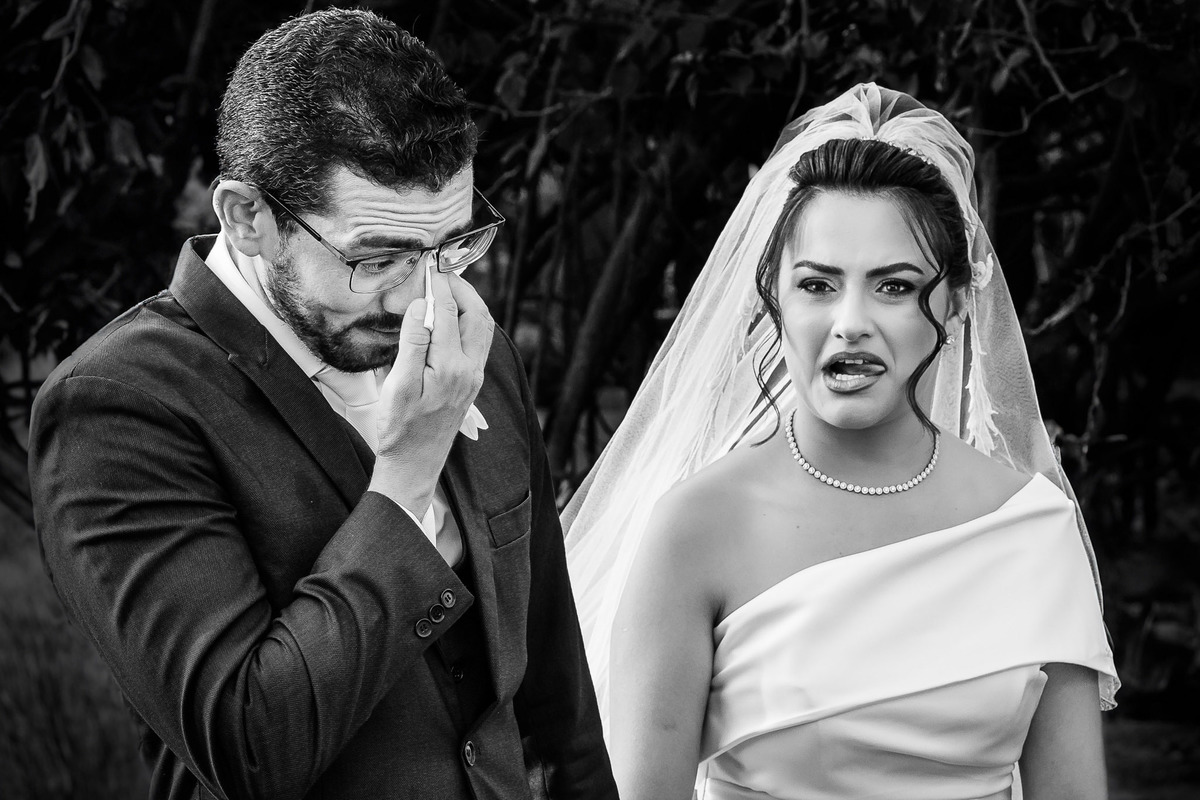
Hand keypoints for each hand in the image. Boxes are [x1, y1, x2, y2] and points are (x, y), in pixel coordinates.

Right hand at [368, 268, 493, 513]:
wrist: (413, 464)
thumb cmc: (400, 429)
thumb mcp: (398, 385)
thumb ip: (412, 343)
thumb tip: (421, 306)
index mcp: (451, 367)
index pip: (449, 312)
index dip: (438, 285)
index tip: (427, 266)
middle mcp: (470, 370)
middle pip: (479, 316)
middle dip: (463, 288)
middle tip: (442, 272)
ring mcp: (474, 378)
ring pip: (483, 329)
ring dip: (470, 305)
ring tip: (448, 289)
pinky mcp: (471, 384)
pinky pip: (479, 343)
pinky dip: (469, 322)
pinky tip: (451, 318)